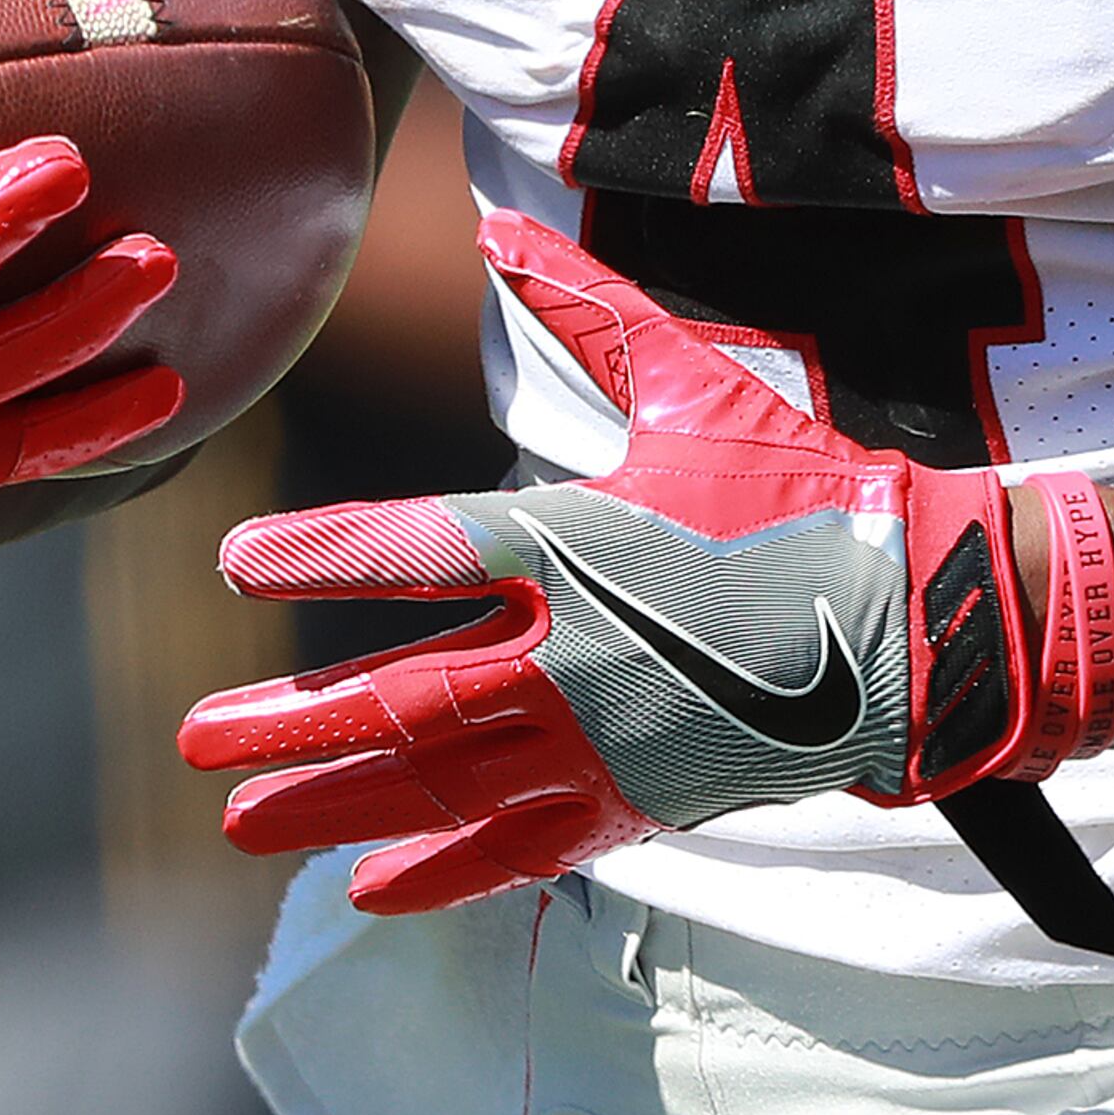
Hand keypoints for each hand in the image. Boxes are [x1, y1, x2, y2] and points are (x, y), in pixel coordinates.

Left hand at [180, 213, 1113, 913]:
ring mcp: (600, 740)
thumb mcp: (692, 384)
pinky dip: (439, 870)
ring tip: (245, 824)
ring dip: (334, 804)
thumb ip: (587, 309)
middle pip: (396, 698)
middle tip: (198, 740)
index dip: (317, 553)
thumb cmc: (804, 490)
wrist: (915, 616)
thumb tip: (501, 226)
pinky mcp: (638, 798)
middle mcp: (568, 654)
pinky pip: (517, 848)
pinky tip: (370, 887)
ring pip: (437, 785)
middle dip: (289, 723)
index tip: (232, 564)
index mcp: (573, 541)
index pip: (413, 550)